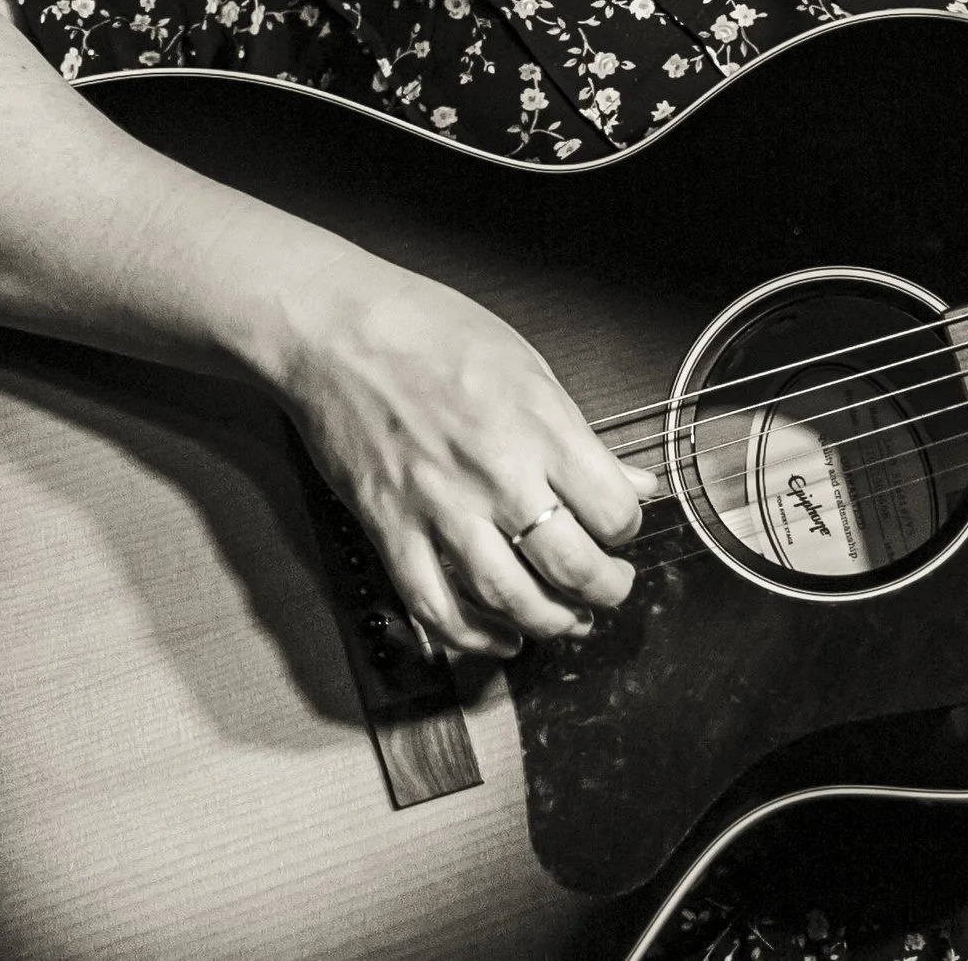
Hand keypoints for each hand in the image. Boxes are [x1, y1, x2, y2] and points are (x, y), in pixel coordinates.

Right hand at [271, 258, 661, 659]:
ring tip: (568, 619)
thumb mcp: (527, 365)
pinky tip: (500, 637)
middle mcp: (495, 472)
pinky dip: (475, 637)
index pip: (612, 509)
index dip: (628, 529)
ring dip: (551, 623)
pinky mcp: (392, 530)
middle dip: (605, 591)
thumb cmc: (428, 330)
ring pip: (510, 598)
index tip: (621, 527)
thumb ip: (578, 434)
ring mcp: (440, 507)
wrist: (337, 331)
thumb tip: (630, 479)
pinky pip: (438, 607)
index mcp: (537, 423)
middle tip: (611, 589)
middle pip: (571, 565)